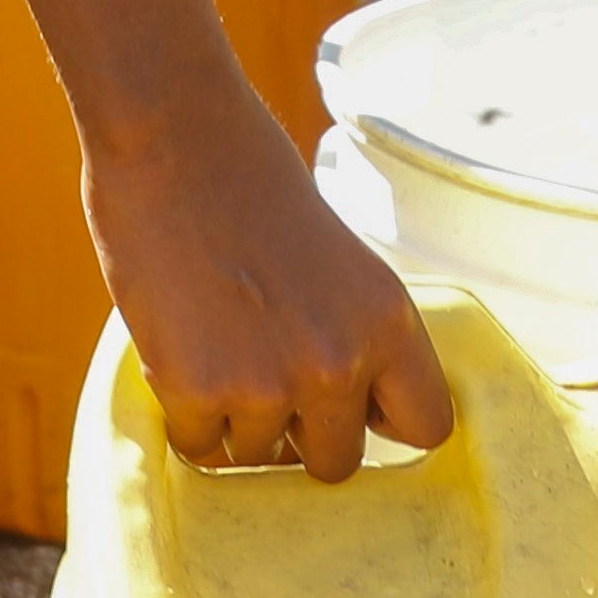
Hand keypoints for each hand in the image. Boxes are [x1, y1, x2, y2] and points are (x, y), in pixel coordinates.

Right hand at [84, 82, 452, 478]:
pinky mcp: (197, 390)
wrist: (170, 134)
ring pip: (259, 456)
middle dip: (301, 432)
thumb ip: (352, 333)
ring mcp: (268, 383)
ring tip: (213, 338)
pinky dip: (184, 413)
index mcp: (388, 320)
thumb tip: (348, 406)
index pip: (428, 427)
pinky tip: (178, 346)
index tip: (352, 410)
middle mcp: (340, 361)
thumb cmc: (247, 182)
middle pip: (337, 463)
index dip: (382, 422)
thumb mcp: (337, 261)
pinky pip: (198, 445)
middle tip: (262, 368)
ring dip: (235, 417)